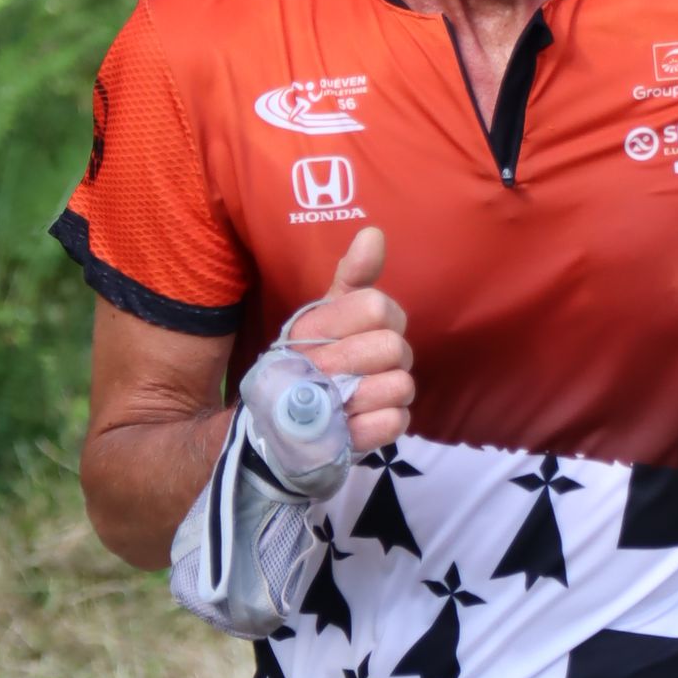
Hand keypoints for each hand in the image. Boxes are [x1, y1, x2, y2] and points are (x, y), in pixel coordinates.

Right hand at [290, 227, 414, 452]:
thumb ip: (352, 276)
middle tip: (371, 366)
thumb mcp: (324, 316)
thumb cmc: (310, 364)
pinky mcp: (346, 443)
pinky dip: (389, 421)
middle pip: (395, 347)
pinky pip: (397, 423)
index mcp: (312, 328)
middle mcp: (319, 364)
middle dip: (393, 358)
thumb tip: (373, 234)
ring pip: (402, 386)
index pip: (377, 306)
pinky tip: (366, 419)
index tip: (370, 330)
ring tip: (367, 394)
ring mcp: (331, 406)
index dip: (386, 319)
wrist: (274, 431)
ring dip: (393, 391)